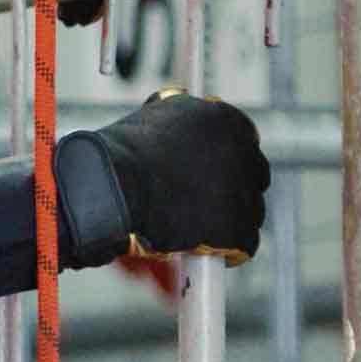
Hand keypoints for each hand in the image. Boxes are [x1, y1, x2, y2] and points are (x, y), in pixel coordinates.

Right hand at [54, 91, 270, 266]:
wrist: (107, 189)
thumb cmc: (118, 157)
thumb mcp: (154, 118)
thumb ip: (180, 120)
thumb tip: (184, 111)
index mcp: (223, 119)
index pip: (244, 142)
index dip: (227, 161)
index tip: (212, 175)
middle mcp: (241, 151)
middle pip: (253, 178)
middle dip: (232, 192)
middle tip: (205, 204)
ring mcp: (242, 191)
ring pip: (250, 213)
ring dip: (229, 222)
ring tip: (198, 229)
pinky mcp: (238, 229)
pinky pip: (245, 244)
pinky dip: (226, 250)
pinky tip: (203, 249)